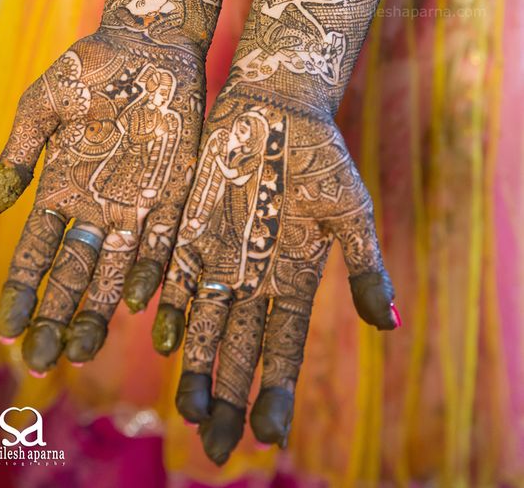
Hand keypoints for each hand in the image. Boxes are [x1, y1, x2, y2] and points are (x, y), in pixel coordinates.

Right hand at [0, 29, 202, 372]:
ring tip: (82, 350)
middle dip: (57, 317)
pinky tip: (134, 303)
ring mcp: (135, 200)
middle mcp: (96, 204)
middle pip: (73, 273)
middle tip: (43, 361)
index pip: (36, 253)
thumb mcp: (42, 109)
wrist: (147, 44)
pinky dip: (149, 270)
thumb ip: (17, 157)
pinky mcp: (173, 189)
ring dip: (97, 310)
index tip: (9, 329)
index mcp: (60, 186)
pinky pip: (161, 239)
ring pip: (113, 268)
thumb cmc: (89, 69)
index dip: (22, 291)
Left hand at [152, 88, 398, 464]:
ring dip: (197, 366)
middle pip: (239, 348)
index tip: (268, 436)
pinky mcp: (191, 227)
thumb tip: (390, 326)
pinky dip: (170, 306)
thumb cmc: (321, 156)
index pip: (284, 346)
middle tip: (215, 447)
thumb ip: (365, 270)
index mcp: (295, 275)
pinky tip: (163, 338)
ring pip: (204, 322)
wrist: (278, 107)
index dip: (277, 391)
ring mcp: (220, 253)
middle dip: (228, 397)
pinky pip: (177, 275)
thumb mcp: (350, 212)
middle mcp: (254, 275)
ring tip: (188, 410)